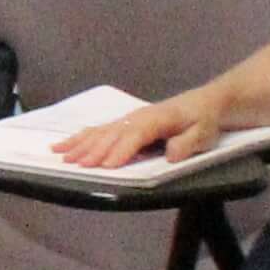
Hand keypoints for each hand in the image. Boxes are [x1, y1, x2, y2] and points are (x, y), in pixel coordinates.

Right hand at [54, 92, 218, 169]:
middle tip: (78, 165)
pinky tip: (62, 145)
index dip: (121, 150)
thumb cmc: (204, 121)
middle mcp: (137, 117)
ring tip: (63, 157)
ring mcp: (128, 119)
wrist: (206, 103)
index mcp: (157, 119)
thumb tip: (172, 153)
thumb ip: (188, 143)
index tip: (107, 165)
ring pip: (100, 132)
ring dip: (81, 145)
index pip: (136, 135)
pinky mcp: (123, 123)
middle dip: (94, 150)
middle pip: (112, 134)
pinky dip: (78, 138)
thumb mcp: (204, 133)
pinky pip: (97, 130)